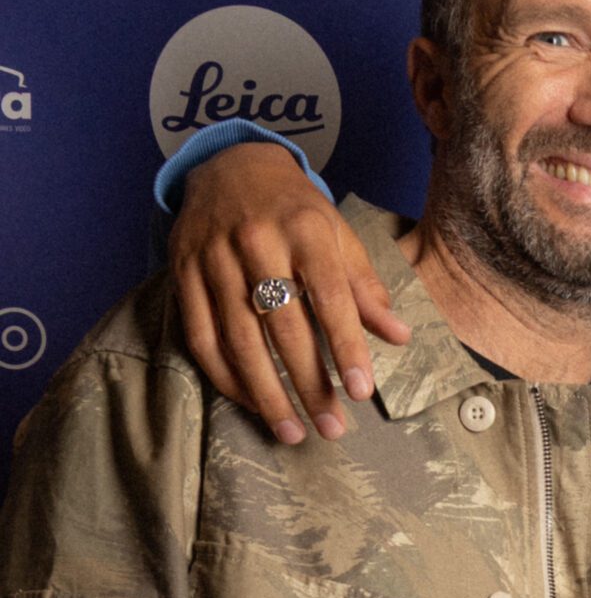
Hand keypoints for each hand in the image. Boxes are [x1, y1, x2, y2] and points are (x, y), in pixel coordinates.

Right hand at [171, 143, 409, 445]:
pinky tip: (252, 403)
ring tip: (292, 432)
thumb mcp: (338, 236)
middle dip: (309, 384)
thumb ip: (365, 288)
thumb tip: (399, 336)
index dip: (347, 347)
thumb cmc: (296, 212)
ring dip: (266, 393)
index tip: (362, 392)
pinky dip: (226, 376)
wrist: (231, 166)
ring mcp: (214, 258)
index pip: (330, 298)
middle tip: (332, 428)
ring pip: (238, 338)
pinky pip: (200, 336)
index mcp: (305, 231)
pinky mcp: (184, 272)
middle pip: (284, 326)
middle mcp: (257, 242)